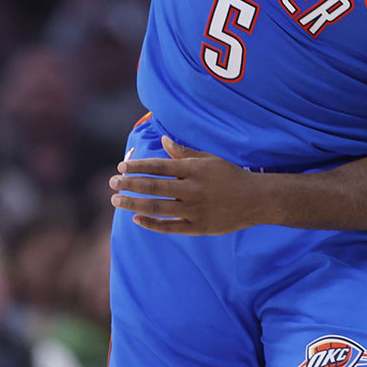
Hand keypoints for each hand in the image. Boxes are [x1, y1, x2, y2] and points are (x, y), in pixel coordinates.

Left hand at [109, 136, 265, 234]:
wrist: (255, 200)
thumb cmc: (230, 175)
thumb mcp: (208, 159)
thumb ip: (183, 152)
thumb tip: (162, 139)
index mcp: (194, 170)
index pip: (159, 166)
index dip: (138, 167)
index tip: (121, 167)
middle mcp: (192, 189)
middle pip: (153, 187)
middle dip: (129, 185)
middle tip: (112, 183)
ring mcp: (194, 209)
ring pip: (157, 207)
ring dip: (133, 204)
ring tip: (116, 200)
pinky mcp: (197, 226)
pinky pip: (169, 227)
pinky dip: (151, 224)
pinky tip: (136, 218)